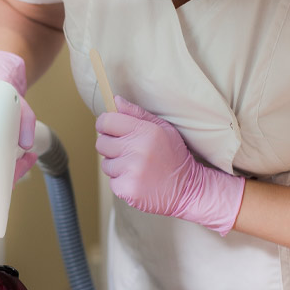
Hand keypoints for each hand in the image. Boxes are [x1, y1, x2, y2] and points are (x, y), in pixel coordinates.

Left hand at [95, 96, 244, 235]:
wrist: (188, 188)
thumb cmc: (173, 156)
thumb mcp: (162, 128)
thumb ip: (137, 113)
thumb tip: (116, 100)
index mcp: (145, 131)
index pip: (107, 121)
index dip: (105, 125)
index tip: (110, 130)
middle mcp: (138, 149)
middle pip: (101, 143)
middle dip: (111, 147)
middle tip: (129, 152)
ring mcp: (132, 170)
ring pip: (105, 164)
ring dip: (116, 166)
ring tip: (136, 167)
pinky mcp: (127, 188)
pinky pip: (111, 181)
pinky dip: (121, 182)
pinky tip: (137, 180)